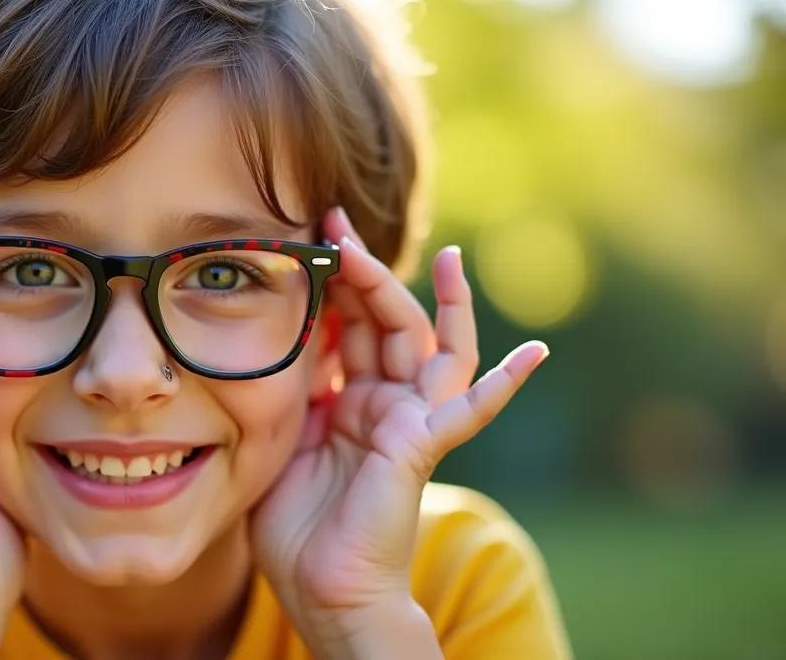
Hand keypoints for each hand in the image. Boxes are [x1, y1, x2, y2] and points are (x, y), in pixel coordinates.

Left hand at [251, 208, 548, 657]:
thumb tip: (277, 342)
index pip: (346, 327)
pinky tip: (536, 353)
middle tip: (336, 221)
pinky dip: (505, 383)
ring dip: (441, 302)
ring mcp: (409, 423)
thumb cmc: (295, 528)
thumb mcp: (280, 441)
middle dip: (364, 271)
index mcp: (348, 401)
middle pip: (385, 322)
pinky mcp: (423, 447)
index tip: (307, 238)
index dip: (331, 283)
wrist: (322, 592)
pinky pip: (471, 411)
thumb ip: (289, 393)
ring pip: (432, 348)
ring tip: (448, 255)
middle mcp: (384, 404)